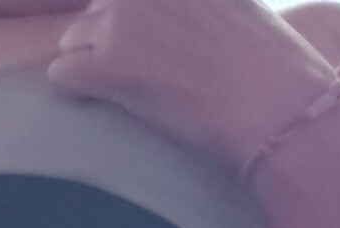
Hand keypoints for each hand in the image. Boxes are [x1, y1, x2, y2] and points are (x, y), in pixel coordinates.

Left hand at [46, 0, 339, 173]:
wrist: (275, 105)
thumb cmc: (267, 64)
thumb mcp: (233, 4)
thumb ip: (193, 6)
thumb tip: (170, 27)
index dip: (133, 20)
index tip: (149, 48)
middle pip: (95, 9)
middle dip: (106, 39)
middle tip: (142, 73)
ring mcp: (123, 19)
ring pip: (72, 38)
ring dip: (90, 64)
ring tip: (127, 92)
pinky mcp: (108, 64)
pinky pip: (63, 74)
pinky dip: (75, 90)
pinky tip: (100, 103)